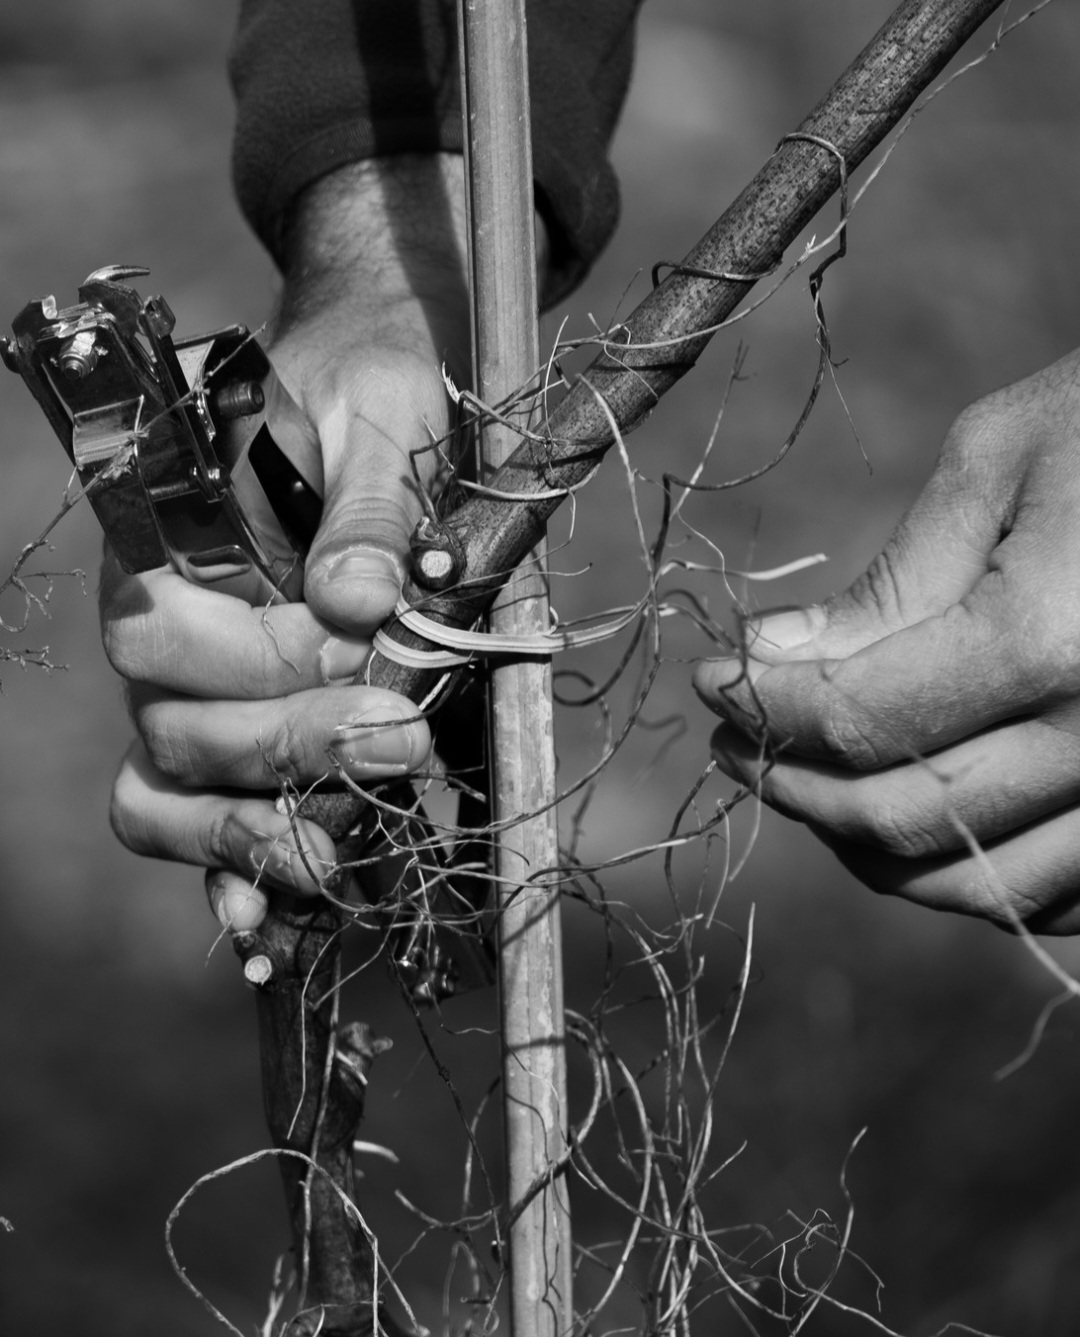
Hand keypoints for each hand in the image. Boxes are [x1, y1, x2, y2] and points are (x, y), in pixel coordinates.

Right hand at [102, 156, 470, 932]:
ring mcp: (191, 698)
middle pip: (175, 731)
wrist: (367, 390)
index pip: (166, 634)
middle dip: (293, 747)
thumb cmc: (368, 389)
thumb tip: (365, 604)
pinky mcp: (241, 746)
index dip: (266, 661)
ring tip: (356, 847)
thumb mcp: (383, 416)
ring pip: (169, 800)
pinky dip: (235, 878)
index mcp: (166, 541)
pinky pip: (199, 830)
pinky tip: (280, 920)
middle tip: (405, 736)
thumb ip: (368, 507)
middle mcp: (160, 633)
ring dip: (260, 835)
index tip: (372, 649)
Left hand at [694, 348, 1079, 934]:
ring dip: (870, 850)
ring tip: (809, 785)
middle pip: (903, 820)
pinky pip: (1061, 896)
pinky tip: (923, 815)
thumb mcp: (1002, 460)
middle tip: (737, 738)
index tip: (713, 678)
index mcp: (1056, 640)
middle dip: (794, 784)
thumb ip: (889, 583)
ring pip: (980, 886)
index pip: (860, 719)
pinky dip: (973, 871)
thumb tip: (773, 659)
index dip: (764, 707)